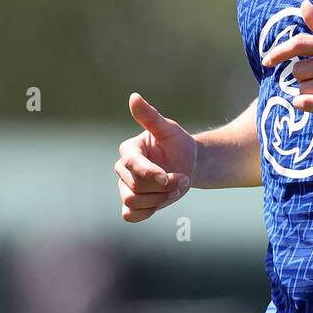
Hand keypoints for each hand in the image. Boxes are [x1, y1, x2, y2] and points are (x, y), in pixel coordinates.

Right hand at [114, 92, 198, 222]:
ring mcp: (125, 187)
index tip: (168, 177)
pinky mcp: (132, 203)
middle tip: (182, 179)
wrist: (189, 164)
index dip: (150, 173)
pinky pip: (130, 215)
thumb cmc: (178, 144)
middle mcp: (122, 169)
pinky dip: (147, 212)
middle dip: (162, 187)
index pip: (132, 165)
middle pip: (135, 186)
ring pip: (133, 202)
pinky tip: (162, 201)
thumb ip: (150, 116)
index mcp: (129, 150)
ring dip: (159, 199)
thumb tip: (133, 96)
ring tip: (175, 188)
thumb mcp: (168, 129)